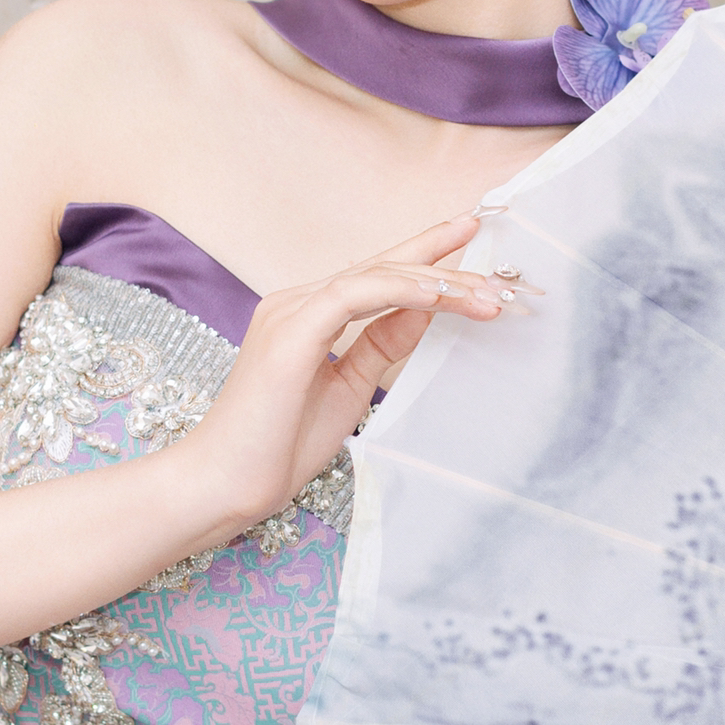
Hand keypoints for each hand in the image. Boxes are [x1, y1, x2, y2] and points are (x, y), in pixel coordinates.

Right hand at [175, 214, 513, 537]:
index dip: (424, 256)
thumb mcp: (349, 389)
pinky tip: (439, 298)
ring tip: (485, 297)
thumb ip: (380, 347)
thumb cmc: (278, 447)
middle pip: (381, 267)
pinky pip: (354, 295)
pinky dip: (400, 291)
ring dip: (436, 282)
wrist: (225, 484)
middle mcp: (296, 302)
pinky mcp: (290, 331)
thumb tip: (424, 312)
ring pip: (374, 275)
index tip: (471, 241)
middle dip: (444, 265)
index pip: (376, 276)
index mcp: (306, 316)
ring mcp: (290, 311)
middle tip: (499, 275)